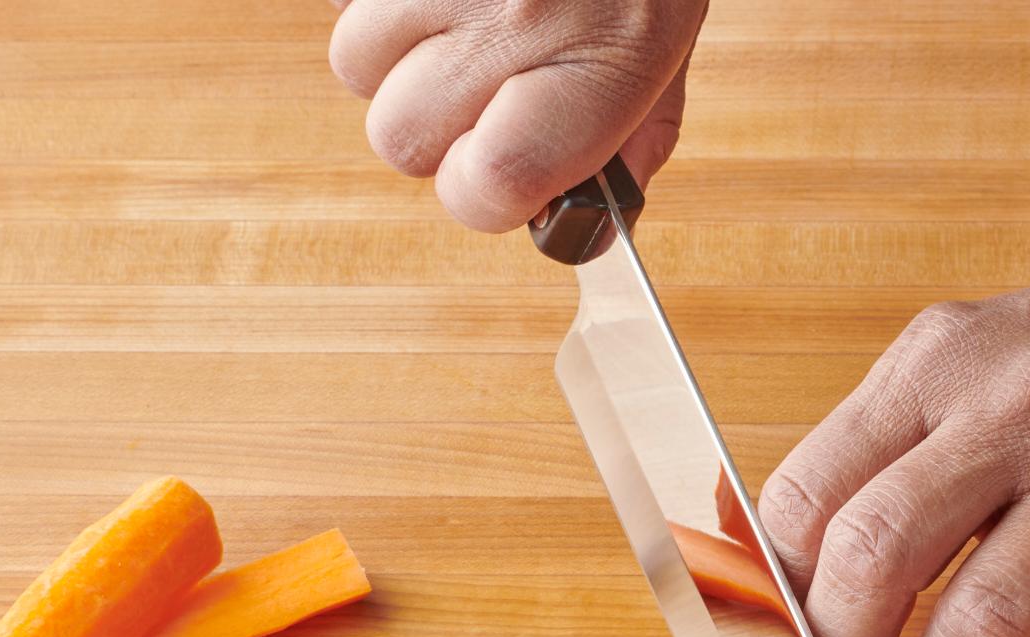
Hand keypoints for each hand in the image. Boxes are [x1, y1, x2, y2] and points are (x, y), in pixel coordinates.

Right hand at [328, 0, 706, 231]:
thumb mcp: (670, 46)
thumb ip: (632, 139)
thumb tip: (581, 222)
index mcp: (605, 58)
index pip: (491, 182)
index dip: (479, 195)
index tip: (493, 175)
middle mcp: (521, 8)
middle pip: (402, 136)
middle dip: (432, 125)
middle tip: (480, 82)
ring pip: (358, 62)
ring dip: (396, 53)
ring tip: (459, 14)